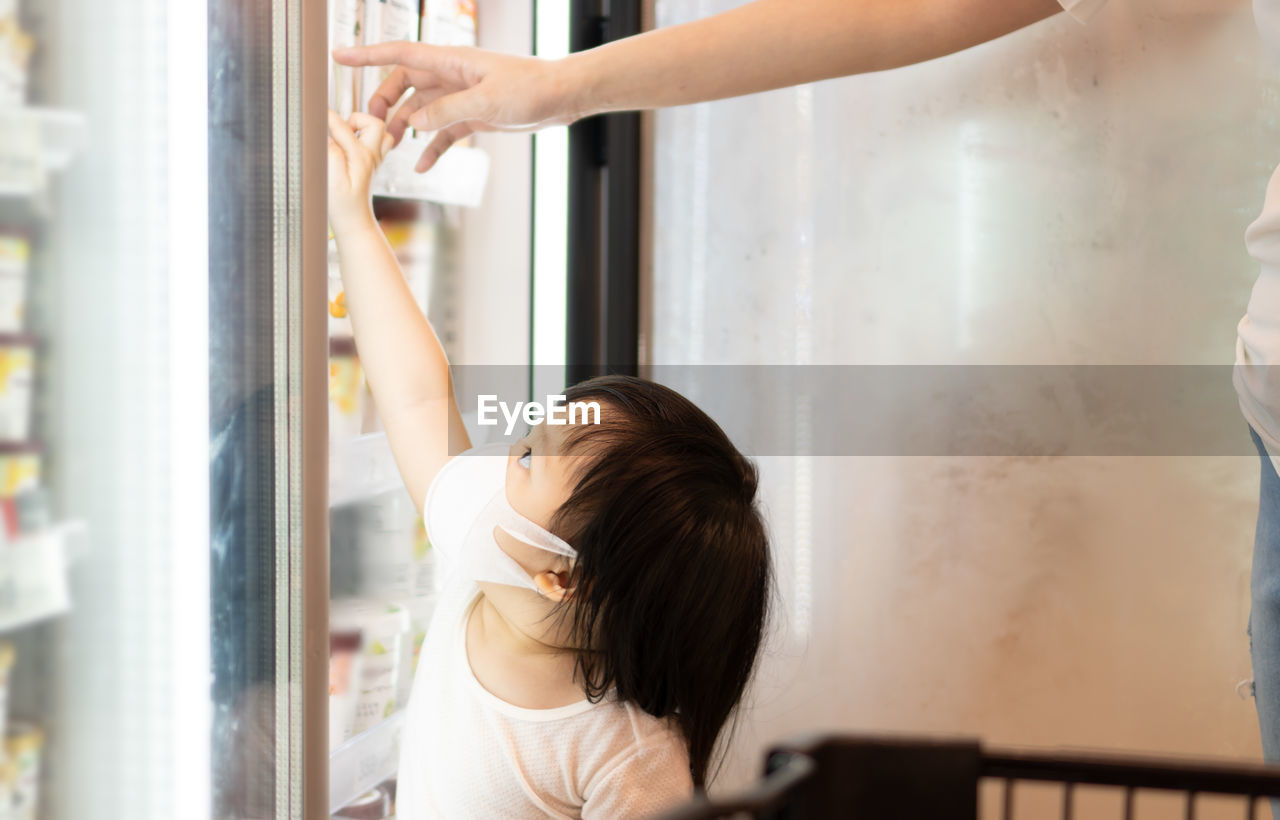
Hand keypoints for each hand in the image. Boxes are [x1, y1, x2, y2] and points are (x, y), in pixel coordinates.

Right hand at [327, 110, 393, 233]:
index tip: (313, 112)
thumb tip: (328, 135)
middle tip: (337, 130)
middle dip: (353, 119)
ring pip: (380, 132)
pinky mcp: (372, 165)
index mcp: (361, 157)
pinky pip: (377, 143)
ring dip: (363, 128)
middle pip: (374, 122)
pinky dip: (366, 138)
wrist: (354, 222)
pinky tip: (351, 146)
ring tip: (346, 137)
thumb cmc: (342, 206)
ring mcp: (374, 160)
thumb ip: (331, 153)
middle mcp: (372, 156)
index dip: (325, 116)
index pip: (342, 126)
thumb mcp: (332, 179)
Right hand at [332, 42, 582, 171]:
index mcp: (451, 61)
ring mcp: (461, 96)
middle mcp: (452, 76)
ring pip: (421, 109)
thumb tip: (413, 122)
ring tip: (389, 149)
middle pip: (404, 84)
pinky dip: (432, 147)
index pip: (400, 54)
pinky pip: (444, 131)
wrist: (562, 97)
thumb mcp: (486, 102)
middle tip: (370, 126)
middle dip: (384, 103)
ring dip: (405, 127)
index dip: (367, 55)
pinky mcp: (473, 115)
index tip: (339, 56)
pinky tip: (422, 166)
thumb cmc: (530, 88)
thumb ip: (446, 111)